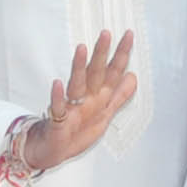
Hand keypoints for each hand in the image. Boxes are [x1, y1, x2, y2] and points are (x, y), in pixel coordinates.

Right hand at [21, 32, 138, 172]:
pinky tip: (57, 84)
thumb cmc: (76, 132)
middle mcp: (85, 98)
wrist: (53, 152)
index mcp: (97, 96)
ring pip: (76, 84)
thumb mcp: (104, 114)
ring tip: (82, 49)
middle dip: (101, 53)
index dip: (121, 55)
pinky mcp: (58, 122)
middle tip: (106, 34)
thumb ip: (119, 96)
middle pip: (95, 72)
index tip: (129, 35)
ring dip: (79, 67)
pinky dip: (57, 97)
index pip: (112, 72)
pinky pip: (57, 108)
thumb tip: (133, 77)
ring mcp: (70, 107)